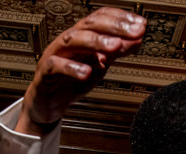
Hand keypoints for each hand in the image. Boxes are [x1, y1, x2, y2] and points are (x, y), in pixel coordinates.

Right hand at [17, 7, 144, 134]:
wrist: (49, 103)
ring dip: (95, 41)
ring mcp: (55, 54)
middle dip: (114, 26)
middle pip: (89, 24)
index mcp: (82, 36)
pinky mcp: (45, 73)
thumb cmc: (72, 81)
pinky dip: (71, 67)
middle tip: (135, 32)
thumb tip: (137, 38)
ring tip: (114, 46)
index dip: (121, 18)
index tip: (140, 25)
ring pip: (72, 40)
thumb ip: (116, 52)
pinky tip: (87, 72)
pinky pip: (55, 65)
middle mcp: (68, 40)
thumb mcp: (100, 64)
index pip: (101, 18)